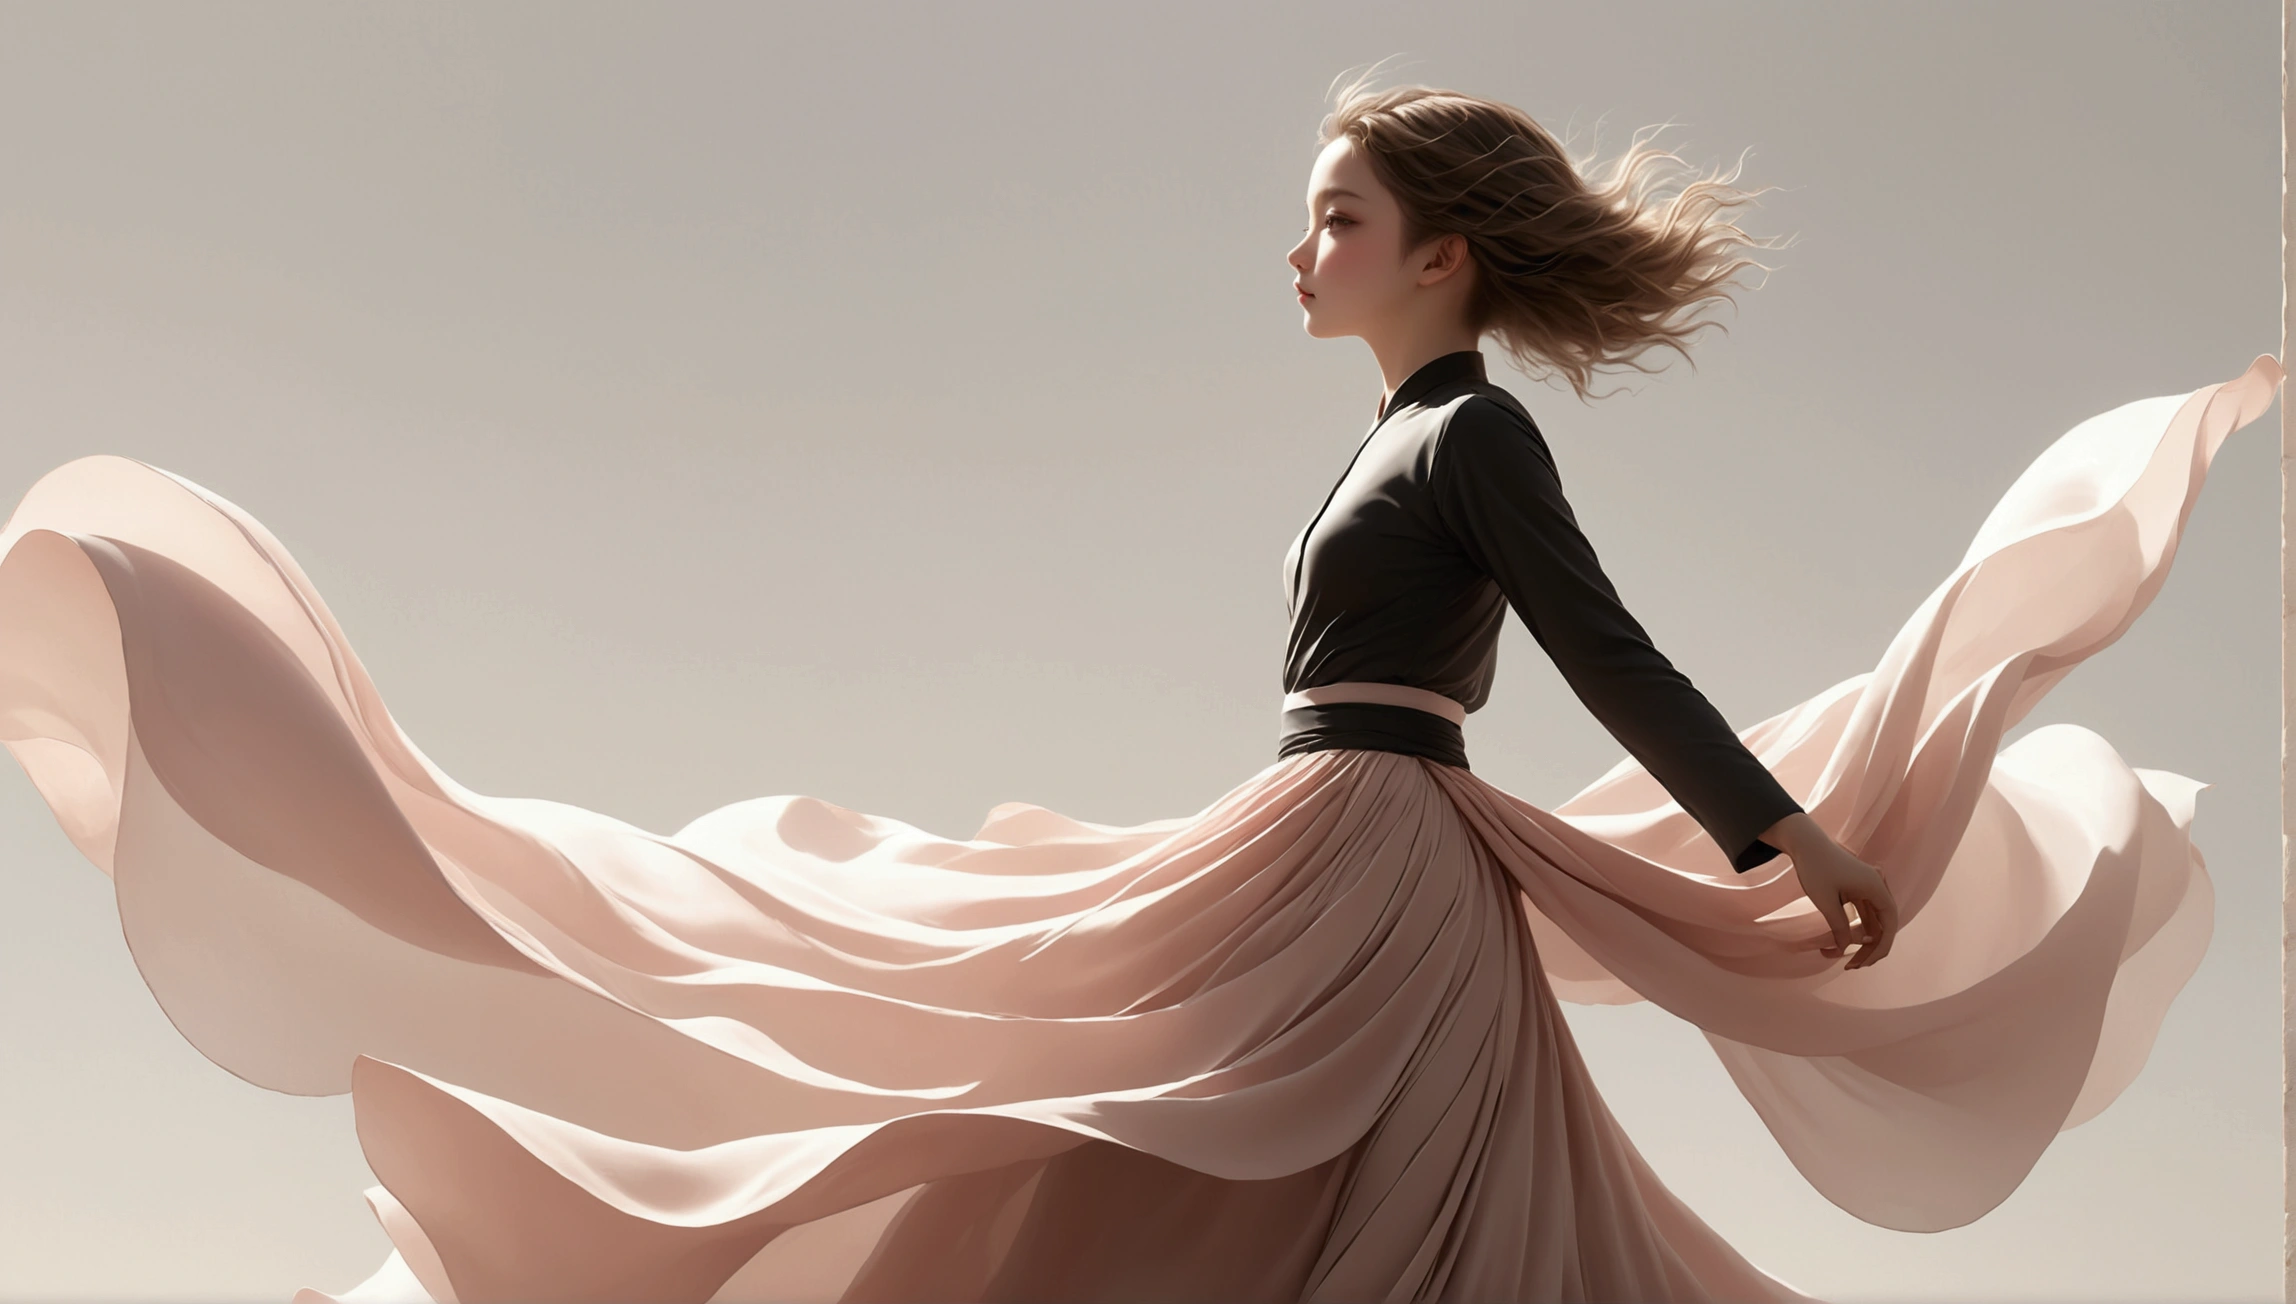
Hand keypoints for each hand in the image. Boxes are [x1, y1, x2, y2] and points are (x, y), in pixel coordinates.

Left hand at [1759, 811, 1898, 968]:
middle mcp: (1877, 887)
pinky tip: (1846, 944)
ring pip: (1874, 921)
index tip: (1866, 962)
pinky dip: (1858, 930)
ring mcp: (1869, 888)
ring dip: (1864, 941)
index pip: (1889, 923)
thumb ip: (1839, 927)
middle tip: (1853, 966)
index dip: (1881, 946)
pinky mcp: (1859, 889)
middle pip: (1884, 925)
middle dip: (1871, 948)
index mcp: (1876, 887)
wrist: (1804, 843)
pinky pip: (1865, 914)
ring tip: (1848, 960)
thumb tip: (1844, 949)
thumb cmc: (1815, 868)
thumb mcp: (1825, 901)